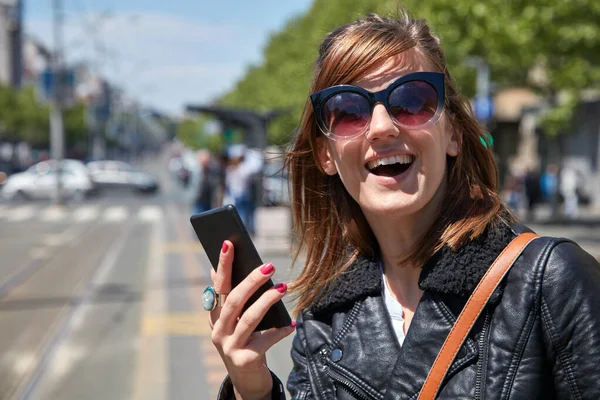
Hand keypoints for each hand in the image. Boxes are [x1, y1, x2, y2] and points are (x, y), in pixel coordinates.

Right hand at [209, 240, 295, 399]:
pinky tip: (292, 324)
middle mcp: (218, 330)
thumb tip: (219, 268)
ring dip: (267, 300)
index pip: (217, 285)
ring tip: (283, 287)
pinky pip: (265, 340)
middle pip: (233, 300)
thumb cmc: (245, 342)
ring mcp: (229, 346)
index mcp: (215, 316)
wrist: (247, 382)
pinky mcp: (245, 360)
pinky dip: (280, 330)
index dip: (222, 265)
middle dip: (251, 280)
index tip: (228, 243)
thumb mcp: (235, 321)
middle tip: (268, 266)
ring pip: (249, 318)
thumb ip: (231, 298)